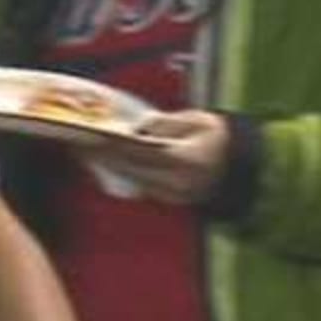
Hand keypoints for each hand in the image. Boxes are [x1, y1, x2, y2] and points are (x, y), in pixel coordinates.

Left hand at [89, 110, 229, 206]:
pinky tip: (106, 161)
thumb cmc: (220, 138)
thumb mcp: (199, 121)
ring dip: (106, 165)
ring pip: (130, 179)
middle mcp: (175, 181)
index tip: (88, 135)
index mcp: (183, 159)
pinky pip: (139, 185)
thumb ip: (168, 123)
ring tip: (84, 149)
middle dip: (100, 155)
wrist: (243, 169)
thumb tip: (140, 126)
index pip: (136, 152)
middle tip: (76, 141)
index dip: (109, 145)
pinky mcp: (170, 199)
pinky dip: (121, 172)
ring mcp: (173, 194)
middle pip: (128, 168)